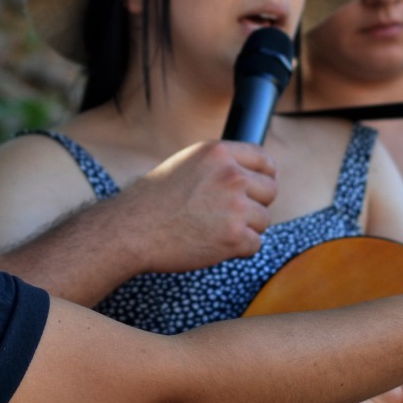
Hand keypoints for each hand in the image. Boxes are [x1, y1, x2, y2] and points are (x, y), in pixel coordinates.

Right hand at [119, 141, 276, 272]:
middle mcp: (231, 175)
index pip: (264, 160)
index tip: (260, 187)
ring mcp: (235, 206)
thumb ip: (220, 166)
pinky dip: (238, 250)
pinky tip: (214, 245)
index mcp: (219, 153)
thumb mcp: (188, 164)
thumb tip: (253, 174)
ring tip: (213, 230)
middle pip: (270, 191)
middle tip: (228, 215)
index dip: (265, 176)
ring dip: (245, 229)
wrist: (132, 229)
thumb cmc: (154, 200)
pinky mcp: (234, 236)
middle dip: (255, 205)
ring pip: (263, 220)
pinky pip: (254, 245)